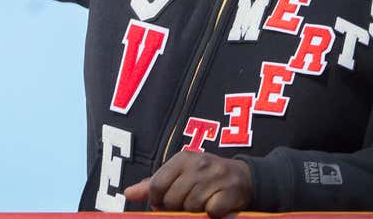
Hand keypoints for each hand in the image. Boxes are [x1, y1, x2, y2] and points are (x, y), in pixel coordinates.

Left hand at [124, 151, 251, 216]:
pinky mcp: (230, 192)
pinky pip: (210, 212)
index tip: (164, 204)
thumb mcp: (180, 174)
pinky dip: (212, 213)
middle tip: (187, 203)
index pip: (157, 184)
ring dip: (195, 210)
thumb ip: (154, 184)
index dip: (157, 200)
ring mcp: (215, 177)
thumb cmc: (206, 177)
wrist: (244, 177)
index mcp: (183, 158)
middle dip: (177, 207)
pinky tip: (215, 205)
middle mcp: (199, 164)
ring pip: (190, 207)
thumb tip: (128, 193)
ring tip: (203, 201)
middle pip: (172, 199)